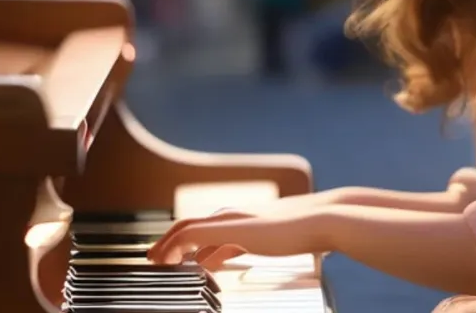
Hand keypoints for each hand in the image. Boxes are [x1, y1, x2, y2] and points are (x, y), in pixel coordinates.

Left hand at [146, 208, 328, 267]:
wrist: (322, 219)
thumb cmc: (304, 231)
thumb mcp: (269, 241)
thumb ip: (249, 247)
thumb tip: (233, 259)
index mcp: (239, 216)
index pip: (201, 226)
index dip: (182, 241)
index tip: (170, 256)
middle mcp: (230, 214)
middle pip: (186, 225)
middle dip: (167, 243)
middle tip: (153, 259)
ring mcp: (229, 220)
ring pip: (185, 228)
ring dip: (167, 245)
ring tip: (157, 262)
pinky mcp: (230, 228)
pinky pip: (191, 235)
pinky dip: (177, 246)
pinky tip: (173, 262)